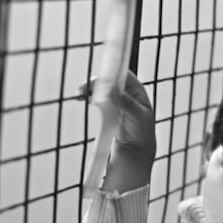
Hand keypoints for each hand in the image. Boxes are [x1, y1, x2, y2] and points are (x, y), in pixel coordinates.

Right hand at [78, 71, 155, 191]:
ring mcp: (115, 99)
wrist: (135, 148)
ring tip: (80, 94)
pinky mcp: (107, 108)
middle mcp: (126, 92)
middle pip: (109, 80)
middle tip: (85, 88)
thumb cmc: (142, 132)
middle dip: (96, 82)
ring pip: (101, 88)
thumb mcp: (137, 116)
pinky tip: (82, 98)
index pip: (123, 75)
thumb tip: (113, 90)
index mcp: (137, 91)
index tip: (100, 78)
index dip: (112, 73)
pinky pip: (96, 98)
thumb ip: (126, 102)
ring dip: (90, 89)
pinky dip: (89, 97)